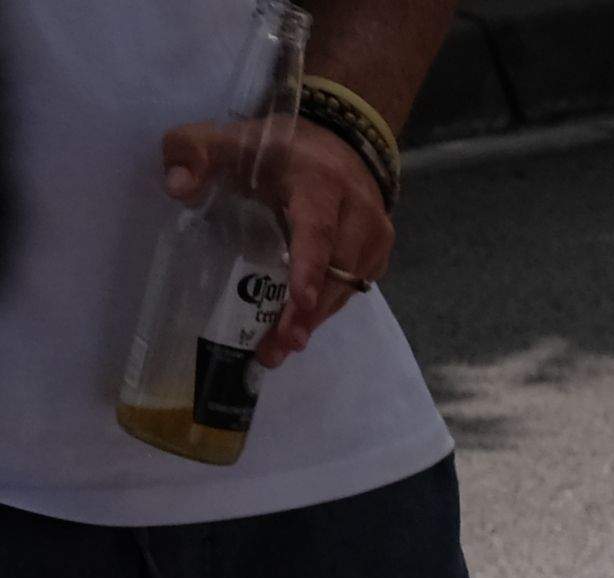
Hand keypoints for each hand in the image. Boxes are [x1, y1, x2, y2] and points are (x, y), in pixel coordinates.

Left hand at [159, 115, 388, 364]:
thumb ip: (193, 150)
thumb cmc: (276, 148)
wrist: (341, 142)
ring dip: (315, 319)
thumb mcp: (228, 138)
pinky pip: (352, 289)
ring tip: (282, 346)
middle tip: (280, 345)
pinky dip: (325, 308)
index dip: (309, 266)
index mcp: (320, 181)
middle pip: (338, 271)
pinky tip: (298, 324)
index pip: (319, 229)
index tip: (299, 302)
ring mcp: (375, 236)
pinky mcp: (378, 254)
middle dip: (308, 312)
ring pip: (348, 287)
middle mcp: (358, 211)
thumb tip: (178, 188)